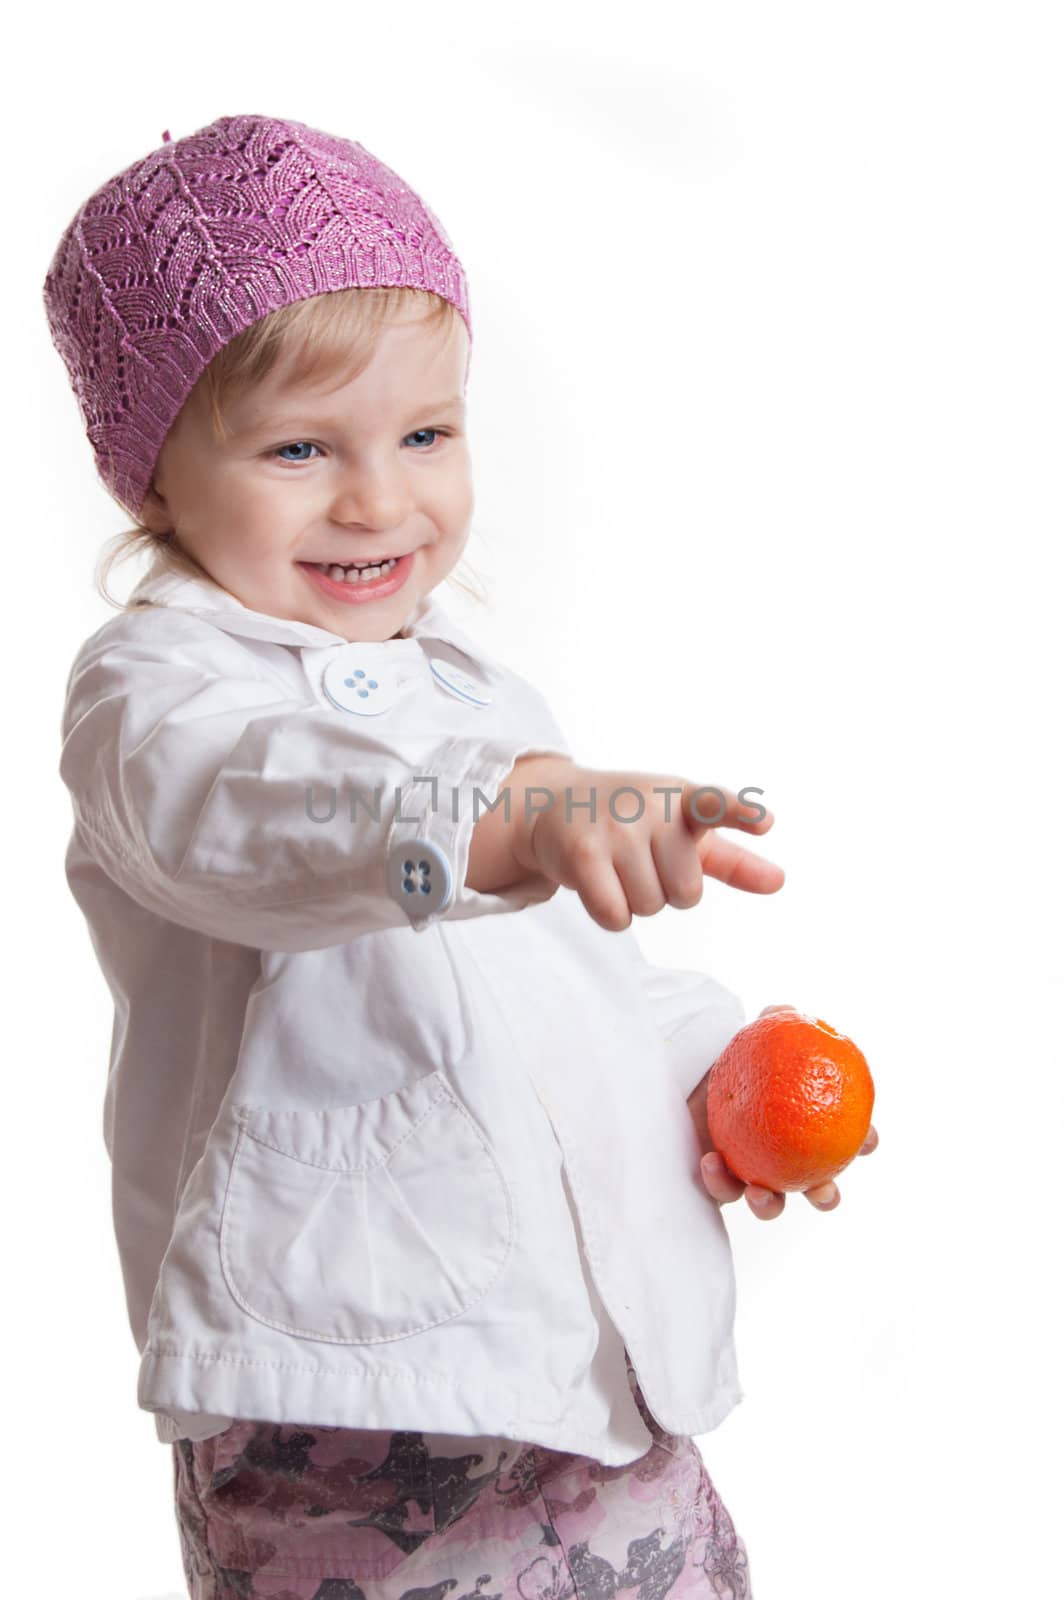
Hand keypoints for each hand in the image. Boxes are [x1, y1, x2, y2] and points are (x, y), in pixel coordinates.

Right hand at [508, 758, 784, 932]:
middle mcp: (650, 807)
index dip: (742, 813)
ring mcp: (615, 828)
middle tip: (641, 862)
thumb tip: (780, 882)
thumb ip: (731, 859)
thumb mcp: (682, 831)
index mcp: (682, 797)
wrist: (553, 804)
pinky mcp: (582, 853)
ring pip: (650, 907)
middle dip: (666, 891)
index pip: (715, 804)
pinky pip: (616, 916)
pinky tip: (598, 884)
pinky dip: (610, 914)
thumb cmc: (632, 822)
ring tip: (615, 867)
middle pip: (686, 894)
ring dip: (635, 901)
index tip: (765, 822)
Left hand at [688, 1005, 879, 1218]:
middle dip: (826, 1196)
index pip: (849, 1138)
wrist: (684, 1080)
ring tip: (761, 1193)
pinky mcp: (720, 1182)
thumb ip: (775, 1023)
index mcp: (808, 1126)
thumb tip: (793, 1012)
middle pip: (818, 1188)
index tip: (866, 1138)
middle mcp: (786, 1158)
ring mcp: (754, 1174)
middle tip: (822, 1189)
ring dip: (769, 1206)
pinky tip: (712, 1162)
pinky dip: (719, 1180)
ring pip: (769, 1205)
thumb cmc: (733, 1061)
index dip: (865, 1141)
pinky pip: (721, 1189)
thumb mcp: (752, 1040)